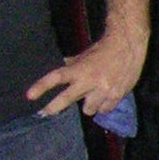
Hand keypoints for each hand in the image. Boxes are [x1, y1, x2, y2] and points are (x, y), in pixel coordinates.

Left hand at [26, 0, 150, 117]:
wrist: (129, 45)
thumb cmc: (104, 48)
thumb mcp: (86, 55)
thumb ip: (74, 64)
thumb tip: (63, 68)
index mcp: (79, 69)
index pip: (56, 78)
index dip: (41, 87)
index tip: (30, 97)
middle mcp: (89, 81)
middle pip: (67, 99)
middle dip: (54, 108)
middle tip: (45, 113)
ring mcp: (103, 90)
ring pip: (89, 110)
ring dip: (89, 106)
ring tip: (93, 99)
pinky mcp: (117, 95)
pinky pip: (105, 109)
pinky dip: (104, 106)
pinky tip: (107, 99)